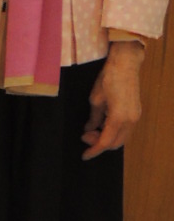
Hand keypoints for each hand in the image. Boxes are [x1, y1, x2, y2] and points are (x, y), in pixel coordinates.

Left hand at [83, 41, 144, 158]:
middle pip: (115, 143)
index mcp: (118, 118)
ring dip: (107, 138)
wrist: (126, 64)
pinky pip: (125, 130)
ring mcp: (135, 117)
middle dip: (99, 143)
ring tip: (92, 129)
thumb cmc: (108, 79)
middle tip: (85, 135)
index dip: (94, 150)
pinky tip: (103, 124)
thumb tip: (89, 129)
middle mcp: (130, 121)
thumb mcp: (95, 99)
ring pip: (121, 138)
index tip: (84, 155)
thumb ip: (93, 118)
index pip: (105, 142)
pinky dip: (113, 131)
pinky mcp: (136, 112)